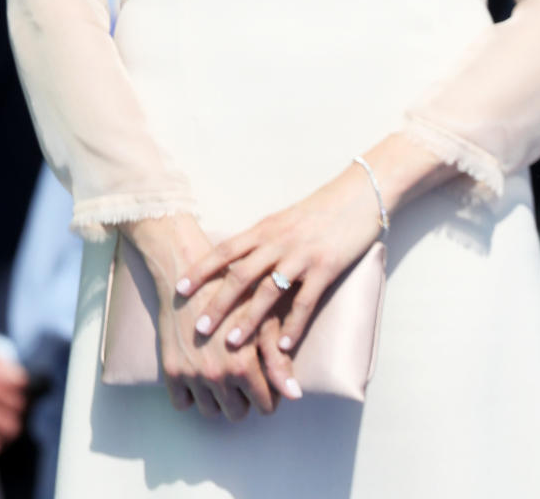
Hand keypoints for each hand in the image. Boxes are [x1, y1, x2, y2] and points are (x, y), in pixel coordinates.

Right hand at [125, 214, 297, 421]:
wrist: (186, 272)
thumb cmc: (234, 292)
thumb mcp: (262, 320)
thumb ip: (279, 361)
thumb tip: (296, 396)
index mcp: (243, 365)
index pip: (265, 405)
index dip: (268, 393)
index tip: (264, 379)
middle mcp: (216, 375)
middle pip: (237, 413)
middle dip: (244, 397)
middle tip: (243, 375)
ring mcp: (191, 375)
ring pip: (210, 412)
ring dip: (217, 398)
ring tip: (222, 373)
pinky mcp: (170, 371)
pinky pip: (182, 404)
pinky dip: (191, 393)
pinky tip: (199, 373)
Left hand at [176, 162, 381, 355]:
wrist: (359, 193)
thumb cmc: (320, 209)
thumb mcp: (284, 220)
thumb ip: (262, 240)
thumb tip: (236, 262)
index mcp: (266, 229)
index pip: (226, 250)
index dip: (201, 270)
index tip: (179, 289)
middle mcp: (279, 241)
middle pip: (241, 274)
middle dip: (218, 303)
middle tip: (199, 327)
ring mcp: (303, 255)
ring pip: (269, 291)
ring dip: (249, 319)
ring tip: (232, 343)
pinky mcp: (327, 267)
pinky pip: (305, 301)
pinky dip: (292, 325)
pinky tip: (282, 346)